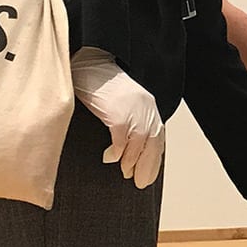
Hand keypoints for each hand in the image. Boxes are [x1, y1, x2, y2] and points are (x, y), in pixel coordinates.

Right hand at [71, 49, 163, 187]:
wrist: (89, 64)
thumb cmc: (101, 84)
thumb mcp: (122, 102)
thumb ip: (130, 119)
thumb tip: (127, 147)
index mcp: (149, 107)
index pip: (157, 139)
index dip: (153, 159)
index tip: (148, 175)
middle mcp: (146, 110)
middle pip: (151, 145)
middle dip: (146, 166)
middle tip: (139, 183)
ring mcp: (133, 112)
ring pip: (138, 145)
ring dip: (131, 162)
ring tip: (125, 174)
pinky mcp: (118, 115)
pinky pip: (121, 141)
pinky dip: (117, 153)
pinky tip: (109, 158)